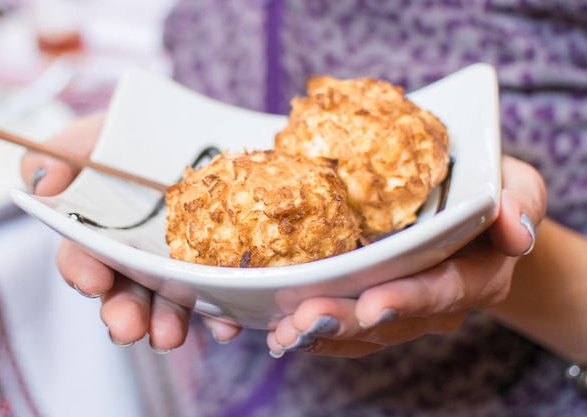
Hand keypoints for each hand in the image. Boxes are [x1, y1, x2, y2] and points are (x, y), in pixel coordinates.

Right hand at [21, 113, 241, 350]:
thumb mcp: (103, 133)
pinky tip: (226, 323)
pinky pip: (219, 297)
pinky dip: (221, 315)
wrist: (208, 131)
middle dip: (124, 312)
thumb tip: (42, 182)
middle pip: (126, 292)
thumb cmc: (142, 134)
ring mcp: (179, 264)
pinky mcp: (218, 267)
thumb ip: (67, 152)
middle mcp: (139, 256)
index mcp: (104, 230)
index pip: (83, 257)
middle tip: (126, 327)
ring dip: (166, 323)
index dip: (81, 270)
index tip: (91, 280)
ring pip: (168, 303)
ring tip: (167, 335)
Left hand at [267, 155, 546, 357]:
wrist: (469, 216)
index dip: (407, 300)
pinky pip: (338, 321)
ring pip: (356, 330)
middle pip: (387, 321)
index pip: (440, 291)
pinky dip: (304, 325)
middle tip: (304, 319)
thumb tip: (516, 230)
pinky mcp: (365, 299)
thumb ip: (520, 201)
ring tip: (280, 331)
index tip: (373, 304)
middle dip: (345, 321)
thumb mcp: (516, 185)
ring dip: (316, 331)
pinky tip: (270, 326)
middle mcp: (430, 300)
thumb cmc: (489, 193)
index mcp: (471, 275)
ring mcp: (396, 304)